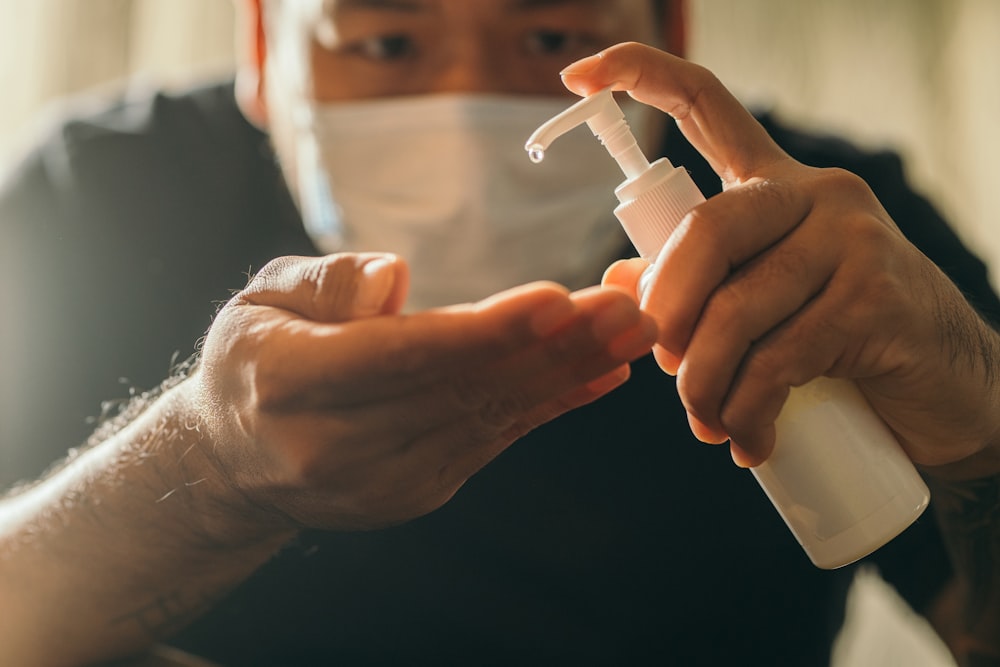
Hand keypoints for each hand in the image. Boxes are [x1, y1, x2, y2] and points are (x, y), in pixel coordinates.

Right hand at [188, 252, 655, 530]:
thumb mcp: (258, 300)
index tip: (557, 301)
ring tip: (632, 332)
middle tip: (627, 308)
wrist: (240, 459)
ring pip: (490, 418)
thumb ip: (323, 283)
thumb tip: (394, 278)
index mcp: (288, 385)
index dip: (484, 332)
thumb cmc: (253, 362)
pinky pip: (495, 442)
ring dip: (569, 373)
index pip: (400, 357)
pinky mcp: (418, 491)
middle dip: (555, 348)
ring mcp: (383, 479)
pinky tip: (602, 373)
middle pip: (462, 390)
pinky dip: (551, 405)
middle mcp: (338, 445)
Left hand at [563, 42, 999, 472]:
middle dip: (664, 311)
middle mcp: (815, 196)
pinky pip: (780, 359)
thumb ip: (697, 287)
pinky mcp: (877, 298)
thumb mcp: (762, 306)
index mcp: (774, 187)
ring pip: (738, 310)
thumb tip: (615, 278)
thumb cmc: (840, 341)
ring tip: (707, 425)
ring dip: (702, 385)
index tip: (577, 73)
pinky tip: (747, 442)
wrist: (947, 388)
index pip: (707, 107)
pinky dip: (747, 411)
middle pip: (706, 231)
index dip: (641, 78)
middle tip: (662, 367)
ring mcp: (853, 242)